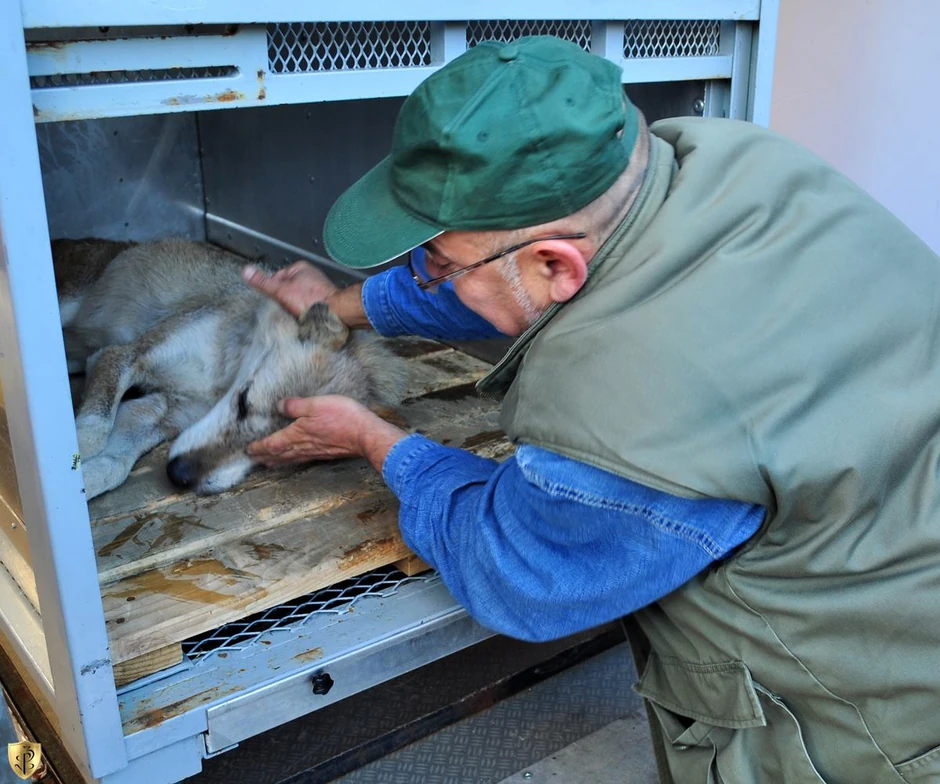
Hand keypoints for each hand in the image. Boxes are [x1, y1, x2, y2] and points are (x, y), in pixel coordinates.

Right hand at [242, 261, 338, 317]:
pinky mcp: (324, 300)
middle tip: (285, 309)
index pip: (277, 277)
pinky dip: (306, 311)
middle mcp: (311, 275)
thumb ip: (263, 282)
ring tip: (297, 314)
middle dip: (285, 299)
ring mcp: (319, 287)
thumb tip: (246, 271)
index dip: (274, 291)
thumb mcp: (281, 290)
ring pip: (298, 298)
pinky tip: (306, 317)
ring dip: (296, 307)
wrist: (335, 314)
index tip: (275, 300)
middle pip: (288, 288)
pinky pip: (309, 305)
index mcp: (300, 268)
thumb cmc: (311, 300)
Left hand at [246, 395, 406, 472]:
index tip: (248, 450)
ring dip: (277, 461)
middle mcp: (303, 447)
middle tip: (254, 459)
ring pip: (291, 459)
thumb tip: (279, 406)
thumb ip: (295, 405)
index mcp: (297, 435)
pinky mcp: (326, 453)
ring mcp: (315, 452)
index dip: (259, 447)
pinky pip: (303, 459)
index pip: (272, 443)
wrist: (365, 434)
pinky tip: (296, 459)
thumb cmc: (342, 417)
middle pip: (279, 455)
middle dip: (265, 457)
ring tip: (269, 463)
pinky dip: (293, 460)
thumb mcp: (316, 404)